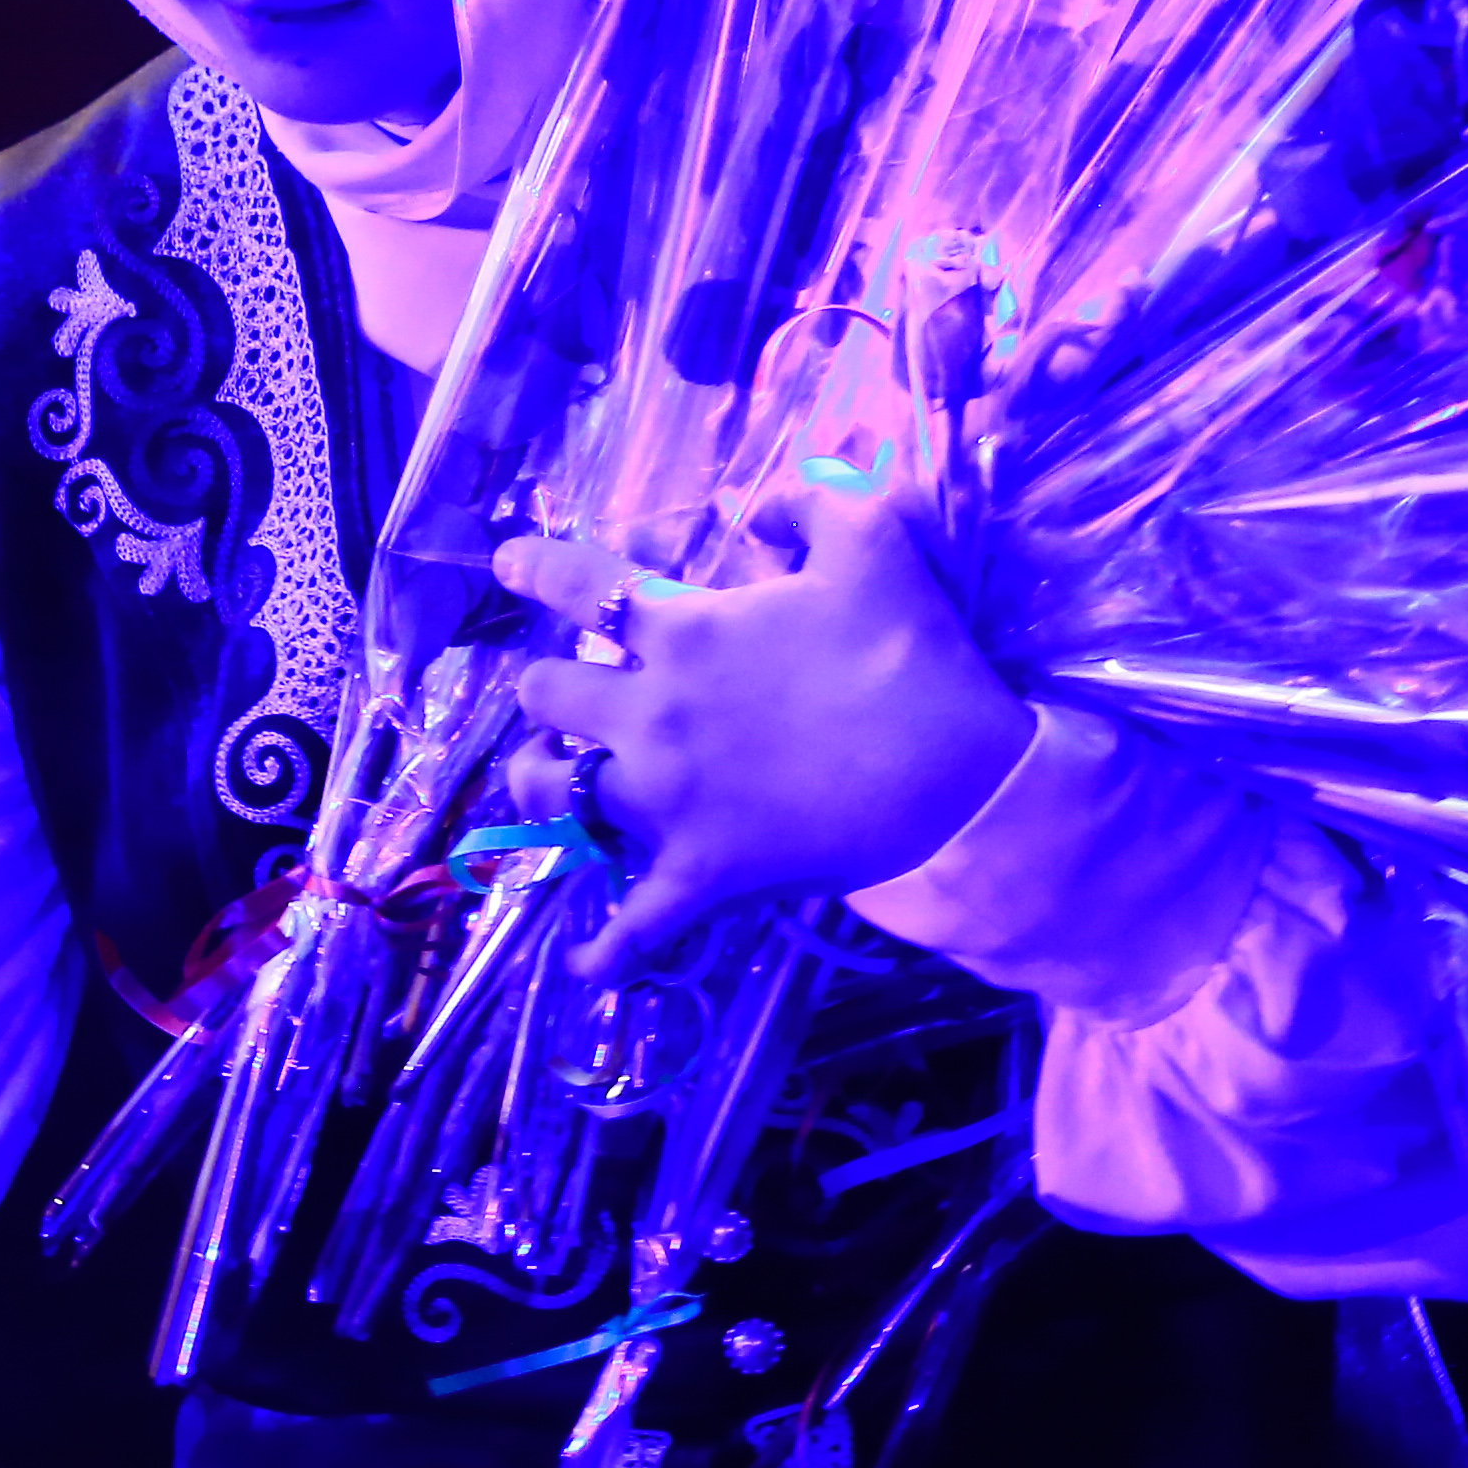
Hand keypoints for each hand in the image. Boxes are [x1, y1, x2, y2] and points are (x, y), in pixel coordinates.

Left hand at [496, 481, 1035, 959]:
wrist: (960, 781)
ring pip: (554, 795)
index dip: (535, 568)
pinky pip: (634, 925)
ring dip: (538, 782)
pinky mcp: (700, 874)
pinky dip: (603, 951)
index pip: (582, 587)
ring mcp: (668, 803)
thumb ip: (808, 501)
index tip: (508, 563)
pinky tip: (581, 966)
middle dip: (542, 686)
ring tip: (544, 777)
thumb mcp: (873, 540)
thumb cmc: (913, 657)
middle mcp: (652, 716)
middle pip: (547, 695)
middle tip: (556, 689)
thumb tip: (755, 509)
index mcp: (685, 631)